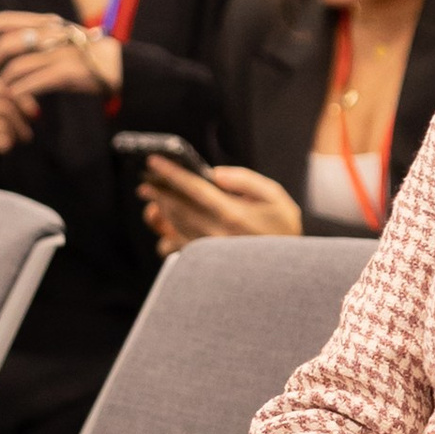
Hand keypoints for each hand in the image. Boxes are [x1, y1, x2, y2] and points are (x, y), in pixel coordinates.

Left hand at [0, 12, 119, 101]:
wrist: (125, 69)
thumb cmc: (93, 60)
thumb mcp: (66, 45)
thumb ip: (41, 44)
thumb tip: (14, 53)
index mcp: (50, 24)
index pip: (10, 19)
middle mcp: (54, 33)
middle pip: (9, 42)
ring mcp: (61, 52)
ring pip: (18, 65)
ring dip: (5, 82)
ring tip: (2, 94)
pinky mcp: (68, 72)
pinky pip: (34, 82)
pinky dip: (20, 92)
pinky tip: (16, 101)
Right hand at [0, 69, 28, 164]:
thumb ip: (7, 101)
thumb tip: (35, 111)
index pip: (2, 87)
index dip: (22, 101)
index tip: (34, 115)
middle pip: (2, 106)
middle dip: (20, 122)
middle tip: (27, 135)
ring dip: (12, 135)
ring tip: (14, 141)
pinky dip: (1, 144)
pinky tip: (5, 147)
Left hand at [140, 161, 304, 253]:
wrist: (287, 273)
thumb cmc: (282, 231)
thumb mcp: (276, 198)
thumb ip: (246, 180)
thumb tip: (215, 174)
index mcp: (233, 214)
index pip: (193, 188)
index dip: (171, 172)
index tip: (153, 160)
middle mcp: (215, 235)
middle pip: (175, 207)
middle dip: (157, 190)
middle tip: (146, 180)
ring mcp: (207, 252)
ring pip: (171, 226)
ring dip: (159, 210)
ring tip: (155, 198)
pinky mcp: (202, 265)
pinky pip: (172, 248)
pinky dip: (167, 235)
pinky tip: (169, 225)